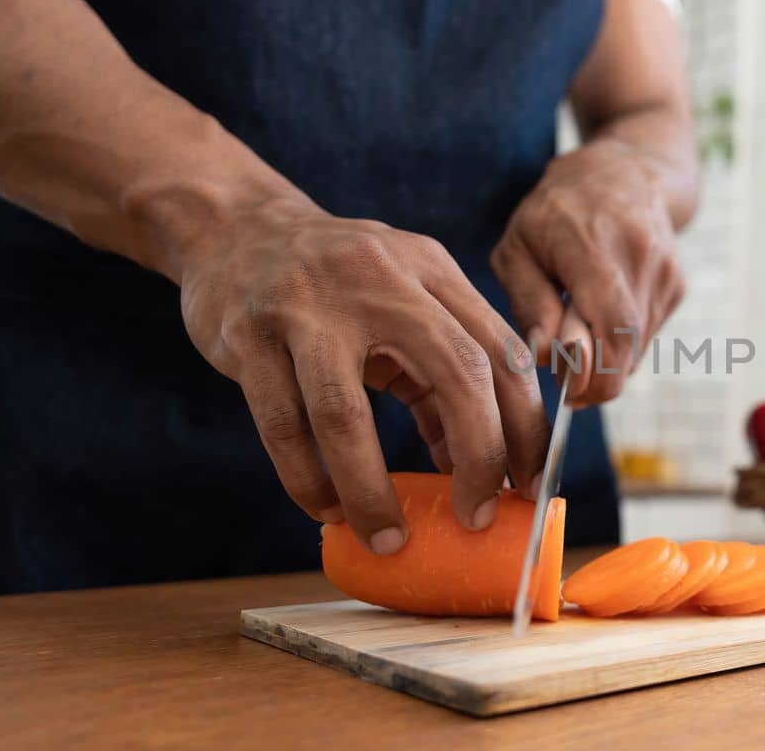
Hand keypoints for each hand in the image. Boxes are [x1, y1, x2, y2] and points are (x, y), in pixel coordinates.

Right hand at [175, 198, 547, 552]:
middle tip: (478, 516)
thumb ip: (443, 370)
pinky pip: (283, 425)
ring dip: (372, 491)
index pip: (502, 351)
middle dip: (479, 456)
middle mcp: (381, 279)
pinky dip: (308, 479)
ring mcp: (309, 305)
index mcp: (431, 269)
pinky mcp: (249, 334)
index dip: (525, 426)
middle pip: (456, 372)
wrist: (233, 226)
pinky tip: (328, 509)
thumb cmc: (337, 282)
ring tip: (388, 538)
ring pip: (347, 415)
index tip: (531, 485)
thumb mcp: (404, 301)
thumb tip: (477, 464)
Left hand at [491, 138, 685, 406]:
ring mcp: (666, 272)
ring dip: (606, 359)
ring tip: (576, 332)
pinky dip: (621, 342)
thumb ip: (530, 302)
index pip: (612, 328)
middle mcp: (641, 257)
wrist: (625, 172)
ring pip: (638, 348)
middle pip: (628, 347)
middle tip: (567, 381)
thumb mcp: (520, 246)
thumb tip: (545, 357)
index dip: (595, 375)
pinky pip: (646, 336)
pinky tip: (600, 314)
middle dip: (597, 378)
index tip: (569, 395)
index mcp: (594, 244)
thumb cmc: (557, 210)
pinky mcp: (677, 286)